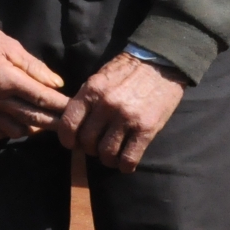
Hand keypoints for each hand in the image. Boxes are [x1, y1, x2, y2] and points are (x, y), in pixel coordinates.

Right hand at [0, 17, 70, 140]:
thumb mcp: (10, 45)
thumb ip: (34, 67)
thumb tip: (57, 84)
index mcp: (7, 79)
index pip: (42, 99)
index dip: (60, 106)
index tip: (74, 109)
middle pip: (32, 119)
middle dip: (53, 123)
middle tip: (68, 125)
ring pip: (15, 131)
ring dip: (32, 129)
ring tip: (43, 122)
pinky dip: (10, 132)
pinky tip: (17, 124)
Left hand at [55, 52, 185, 171]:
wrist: (161, 63)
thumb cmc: (128, 71)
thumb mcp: (100, 77)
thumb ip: (87, 99)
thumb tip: (74, 123)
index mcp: (92, 90)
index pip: (69, 123)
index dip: (67, 139)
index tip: (72, 144)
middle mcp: (106, 105)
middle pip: (87, 142)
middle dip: (89, 149)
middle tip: (96, 147)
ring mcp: (127, 118)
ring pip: (106, 153)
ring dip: (107, 159)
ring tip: (112, 155)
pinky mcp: (146, 128)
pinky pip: (129, 158)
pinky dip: (125, 165)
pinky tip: (126, 162)